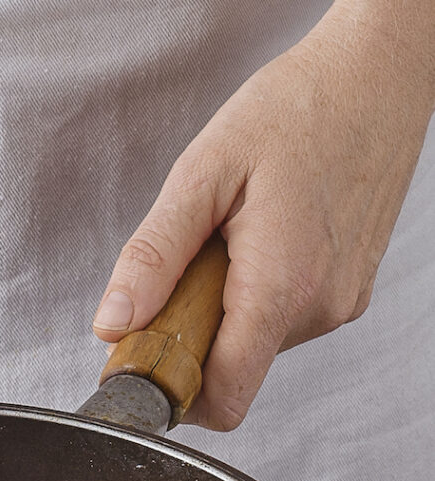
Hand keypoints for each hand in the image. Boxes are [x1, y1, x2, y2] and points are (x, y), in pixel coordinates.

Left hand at [92, 1, 434, 430]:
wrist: (372, 78)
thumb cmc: (292, 112)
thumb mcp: (201, 176)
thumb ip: (153, 258)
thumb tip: (112, 325)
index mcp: (281, 287)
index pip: (222, 398)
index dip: (168, 390)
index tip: (136, 356)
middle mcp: (321, 308)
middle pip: (229, 368)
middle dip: (188, 332)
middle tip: (182, 262)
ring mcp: (342, 303)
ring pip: (253, 342)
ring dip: (220, 307)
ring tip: (227, 235)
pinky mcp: (349, 291)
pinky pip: (281, 316)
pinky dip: (250, 291)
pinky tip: (255, 235)